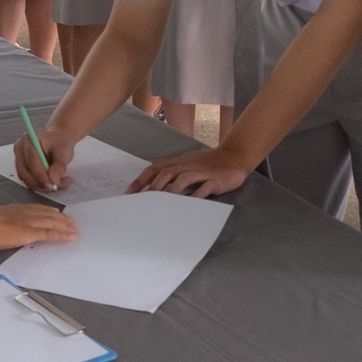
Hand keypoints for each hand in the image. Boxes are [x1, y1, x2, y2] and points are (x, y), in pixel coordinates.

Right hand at [0, 203, 76, 250]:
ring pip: (53, 222)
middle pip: (48, 214)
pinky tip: (70, 236)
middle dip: (62, 218)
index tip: (58, 212)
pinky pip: (51, 233)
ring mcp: (30, 222)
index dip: (49, 211)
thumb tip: (3, 224)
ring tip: (75, 229)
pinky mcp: (32, 232)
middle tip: (72, 221)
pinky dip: (62, 234)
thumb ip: (2, 220)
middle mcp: (26, 212)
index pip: (37, 208)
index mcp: (16, 208)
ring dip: (66, 226)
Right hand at [15, 127, 74, 191]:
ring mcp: (19, 158)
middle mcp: (20, 149)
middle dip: (39, 183)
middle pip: (24, 172)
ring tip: (58, 184)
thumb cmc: (60, 142)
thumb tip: (53, 181)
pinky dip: (40, 184)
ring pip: (25, 178)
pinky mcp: (22, 167)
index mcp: (29, 140)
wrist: (59, 140)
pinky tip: (52, 183)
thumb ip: (59, 166)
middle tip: (55, 187)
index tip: (52, 185)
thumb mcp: (64, 152)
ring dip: (41, 185)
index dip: (41, 176)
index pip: (31, 161)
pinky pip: (28, 180)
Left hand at [133, 145, 249, 198]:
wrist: (232, 157)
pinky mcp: (214, 180)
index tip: (128, 194)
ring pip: (182, 179)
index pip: (153, 170)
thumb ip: (169, 175)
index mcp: (176, 163)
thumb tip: (149, 189)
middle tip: (143, 203)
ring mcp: (200, 173)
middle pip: (165, 174)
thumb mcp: (185, 166)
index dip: (140, 181)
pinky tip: (190, 205)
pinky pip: (204, 188)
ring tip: (162, 205)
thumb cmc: (205, 165)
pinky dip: (196, 195)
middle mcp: (185, 166)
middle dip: (153, 189)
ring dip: (171, 191)